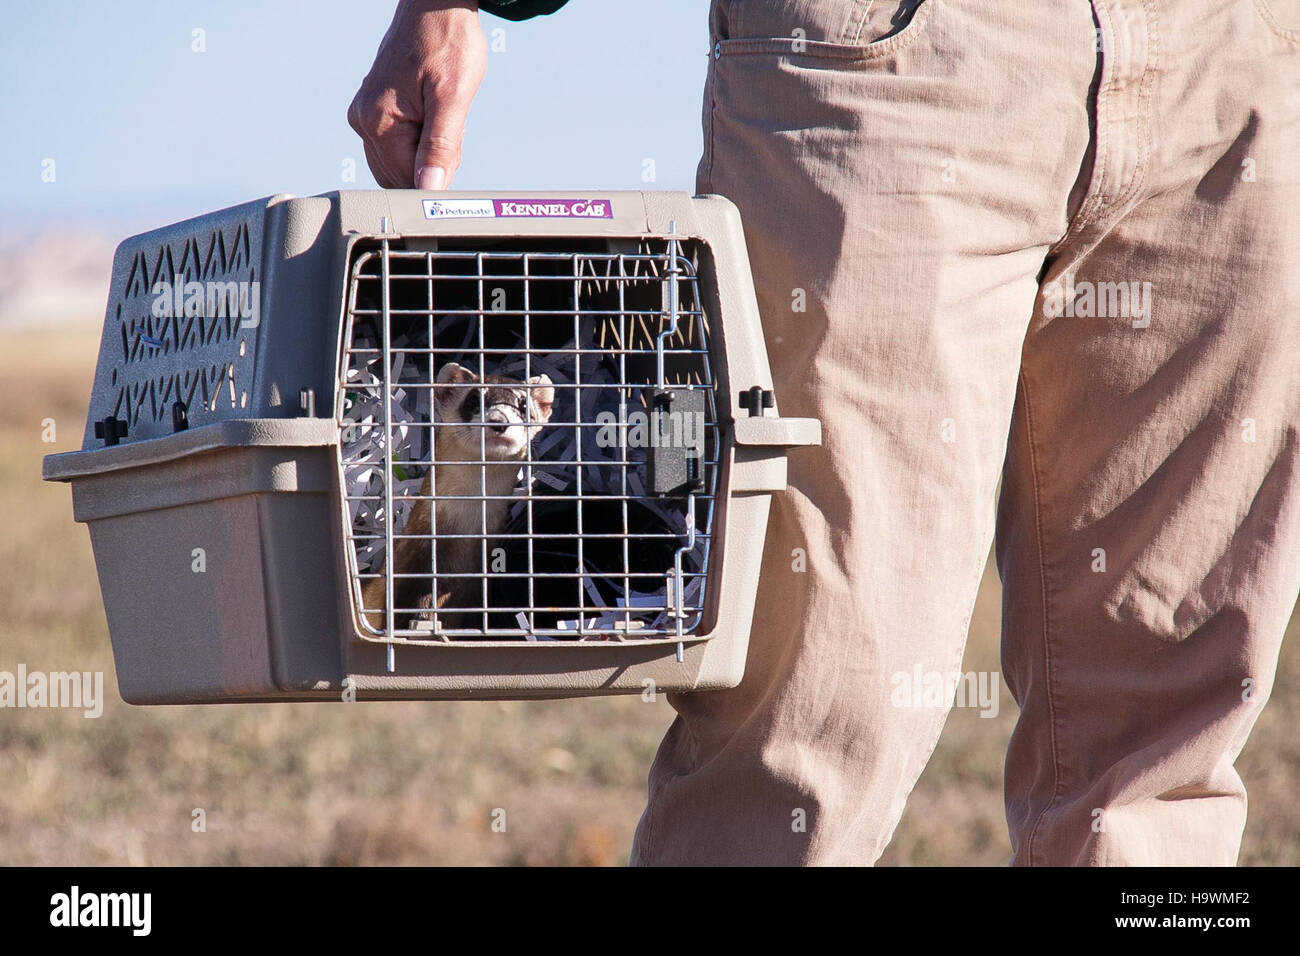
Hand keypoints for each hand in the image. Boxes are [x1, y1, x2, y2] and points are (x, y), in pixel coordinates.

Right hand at [348, 0, 486, 189]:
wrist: (437, 7)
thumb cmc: (448, 42)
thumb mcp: (453, 98)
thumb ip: (441, 149)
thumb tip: (429, 189)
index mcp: (379, 122)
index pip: (408, 180)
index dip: (439, 174)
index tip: (455, 148)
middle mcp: (364, 121)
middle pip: (400, 175)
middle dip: (431, 164)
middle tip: (450, 126)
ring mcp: (365, 115)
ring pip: (399, 163)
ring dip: (426, 152)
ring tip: (440, 114)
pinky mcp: (372, 110)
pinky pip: (397, 145)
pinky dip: (419, 140)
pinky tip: (432, 113)